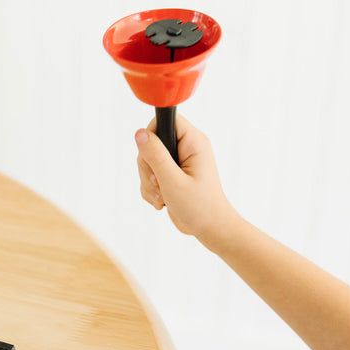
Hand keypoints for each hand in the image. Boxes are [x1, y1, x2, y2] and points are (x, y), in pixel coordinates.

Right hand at [135, 116, 237, 247]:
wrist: (210, 229)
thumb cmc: (199, 207)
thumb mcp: (173, 181)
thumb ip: (155, 156)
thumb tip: (140, 133)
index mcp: (193, 142)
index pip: (165, 120)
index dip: (153, 136)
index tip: (153, 159)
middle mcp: (186, 147)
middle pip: (151, 142)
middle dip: (148, 167)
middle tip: (159, 184)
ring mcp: (179, 161)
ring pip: (148, 160)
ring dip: (148, 181)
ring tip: (163, 197)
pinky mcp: (172, 173)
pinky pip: (150, 173)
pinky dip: (151, 189)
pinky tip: (162, 201)